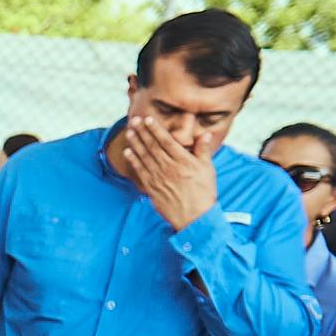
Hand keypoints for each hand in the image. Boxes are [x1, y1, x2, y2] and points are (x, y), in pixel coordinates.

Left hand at [115, 117, 218, 231]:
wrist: (195, 216)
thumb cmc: (203, 192)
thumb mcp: (207, 169)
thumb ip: (203, 150)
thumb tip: (206, 134)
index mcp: (183, 161)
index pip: (167, 141)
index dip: (156, 129)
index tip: (148, 119)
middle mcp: (169, 167)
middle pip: (153, 146)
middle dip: (142, 132)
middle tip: (134, 120)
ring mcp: (159, 178)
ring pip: (144, 156)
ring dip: (135, 143)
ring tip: (129, 131)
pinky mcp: (152, 188)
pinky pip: (140, 171)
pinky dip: (133, 160)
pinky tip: (128, 151)